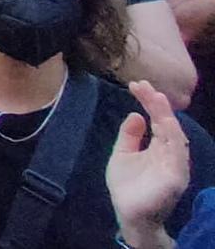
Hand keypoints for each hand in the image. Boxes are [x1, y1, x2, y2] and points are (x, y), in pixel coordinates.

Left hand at [109, 81, 189, 246]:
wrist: (129, 215)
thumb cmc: (128, 186)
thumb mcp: (123, 154)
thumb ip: (129, 136)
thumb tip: (136, 113)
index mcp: (160, 148)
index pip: (158, 120)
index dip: (149, 102)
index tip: (136, 85)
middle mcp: (171, 155)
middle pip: (167, 124)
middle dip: (157, 104)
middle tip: (144, 85)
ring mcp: (175, 166)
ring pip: (176, 136)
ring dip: (166, 116)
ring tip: (156, 97)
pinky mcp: (175, 178)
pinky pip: (177, 155)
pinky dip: (172, 137)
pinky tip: (164, 122)